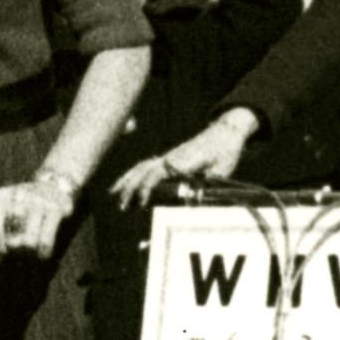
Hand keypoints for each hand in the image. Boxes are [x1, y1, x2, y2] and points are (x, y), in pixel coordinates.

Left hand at [0, 174, 76, 255]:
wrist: (54, 185)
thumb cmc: (25, 203)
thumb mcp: (4, 206)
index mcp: (1, 196)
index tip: (2, 252)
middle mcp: (19, 196)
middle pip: (12, 240)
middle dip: (15, 250)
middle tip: (20, 249)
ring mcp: (38, 202)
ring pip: (29, 243)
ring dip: (30, 253)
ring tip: (32, 251)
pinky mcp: (55, 209)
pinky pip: (45, 242)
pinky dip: (43, 252)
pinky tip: (43, 253)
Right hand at [113, 112, 252, 205]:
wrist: (226, 132)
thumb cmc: (225, 151)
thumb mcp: (221, 171)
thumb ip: (207, 186)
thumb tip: (193, 202)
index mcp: (181, 160)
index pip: (156, 174)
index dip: (146, 188)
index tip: (140, 203)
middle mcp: (170, 157)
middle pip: (142, 171)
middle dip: (130, 189)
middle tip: (122, 207)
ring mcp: (168, 156)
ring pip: (140, 167)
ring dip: (126, 181)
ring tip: (113, 196)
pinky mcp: (168, 158)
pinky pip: (144, 165)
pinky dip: (132, 174)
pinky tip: (125, 183)